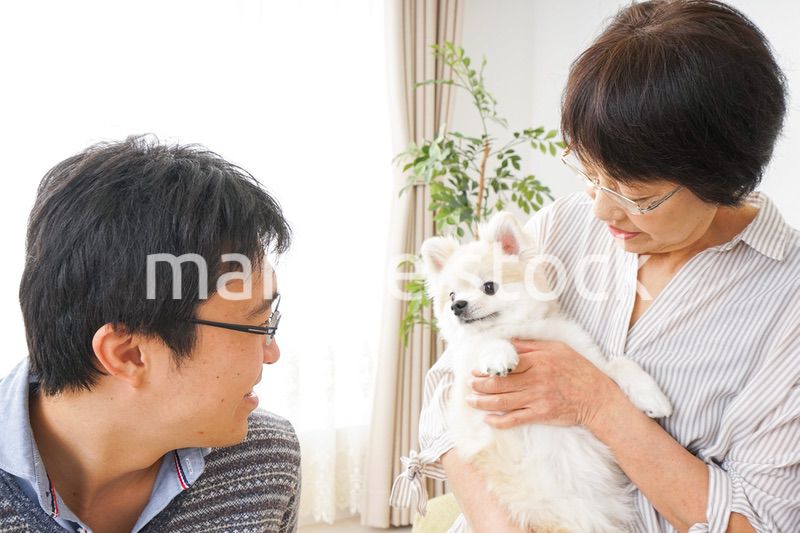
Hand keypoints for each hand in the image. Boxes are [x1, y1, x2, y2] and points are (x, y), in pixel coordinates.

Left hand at [467, 339, 619, 429]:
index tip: (476, 369)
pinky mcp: (540, 415)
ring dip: (483, 402)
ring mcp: (537, 399)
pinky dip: (499, 421)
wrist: (597, 398)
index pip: (506, 365)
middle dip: (480, 384)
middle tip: (469, 383)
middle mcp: (535, 380)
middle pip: (500, 384)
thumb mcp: (557, 349)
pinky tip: (488, 419)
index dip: (487, 368)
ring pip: (503, 402)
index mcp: (538, 362)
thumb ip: (531, 346)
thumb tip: (508, 342)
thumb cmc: (578, 370)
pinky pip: (515, 419)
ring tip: (471, 400)